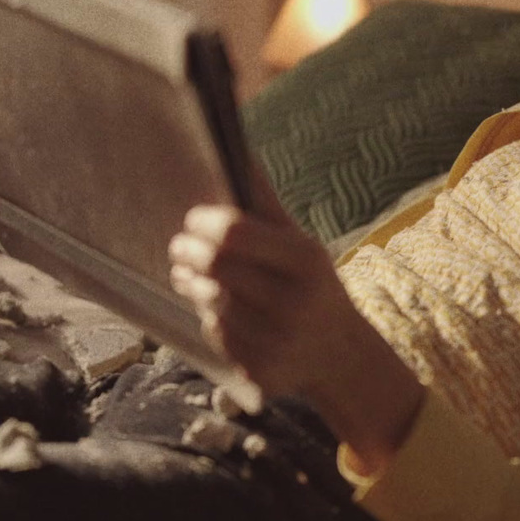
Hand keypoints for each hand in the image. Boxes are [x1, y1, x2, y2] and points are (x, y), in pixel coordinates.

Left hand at [167, 168, 422, 471]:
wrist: (339, 355)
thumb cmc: (310, 285)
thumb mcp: (299, 243)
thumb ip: (264, 203)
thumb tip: (238, 151)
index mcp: (305, 260)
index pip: (234, 231)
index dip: (202, 222)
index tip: (193, 219)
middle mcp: (294, 302)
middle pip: (214, 265)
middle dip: (188, 252)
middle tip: (180, 247)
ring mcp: (277, 340)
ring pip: (209, 301)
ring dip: (192, 284)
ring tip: (191, 275)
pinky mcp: (260, 370)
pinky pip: (215, 334)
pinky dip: (209, 318)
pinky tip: (219, 311)